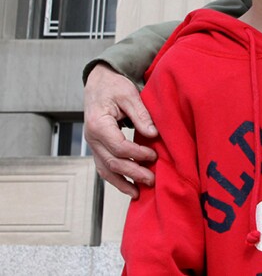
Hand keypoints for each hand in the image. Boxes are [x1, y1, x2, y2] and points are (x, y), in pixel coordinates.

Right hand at [83, 63, 157, 197]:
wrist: (99, 83)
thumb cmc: (114, 86)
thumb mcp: (129, 94)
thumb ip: (141, 115)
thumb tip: (153, 135)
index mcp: (98, 124)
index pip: (118, 146)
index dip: (137, 154)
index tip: (154, 156)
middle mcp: (92, 138)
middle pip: (112, 162)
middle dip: (133, 173)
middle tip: (152, 179)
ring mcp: (92, 145)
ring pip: (105, 170)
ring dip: (122, 183)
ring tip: (138, 193)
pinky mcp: (97, 148)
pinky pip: (103, 167)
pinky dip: (115, 179)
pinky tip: (128, 187)